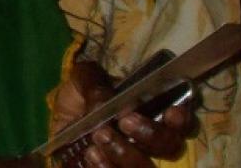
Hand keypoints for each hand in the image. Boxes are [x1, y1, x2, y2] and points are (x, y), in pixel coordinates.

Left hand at [49, 61, 194, 166]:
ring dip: (124, 155)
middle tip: (124, 122)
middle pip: (170, 147)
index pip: (182, 120)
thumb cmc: (82, 95)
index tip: (171, 112)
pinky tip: (90, 156)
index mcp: (153, 113)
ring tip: (98, 139)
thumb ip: (95, 87)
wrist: (59, 118)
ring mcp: (132, 160)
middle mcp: (150, 141)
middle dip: (150, 135)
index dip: (182, 120)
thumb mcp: (84, 81)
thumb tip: (105, 104)